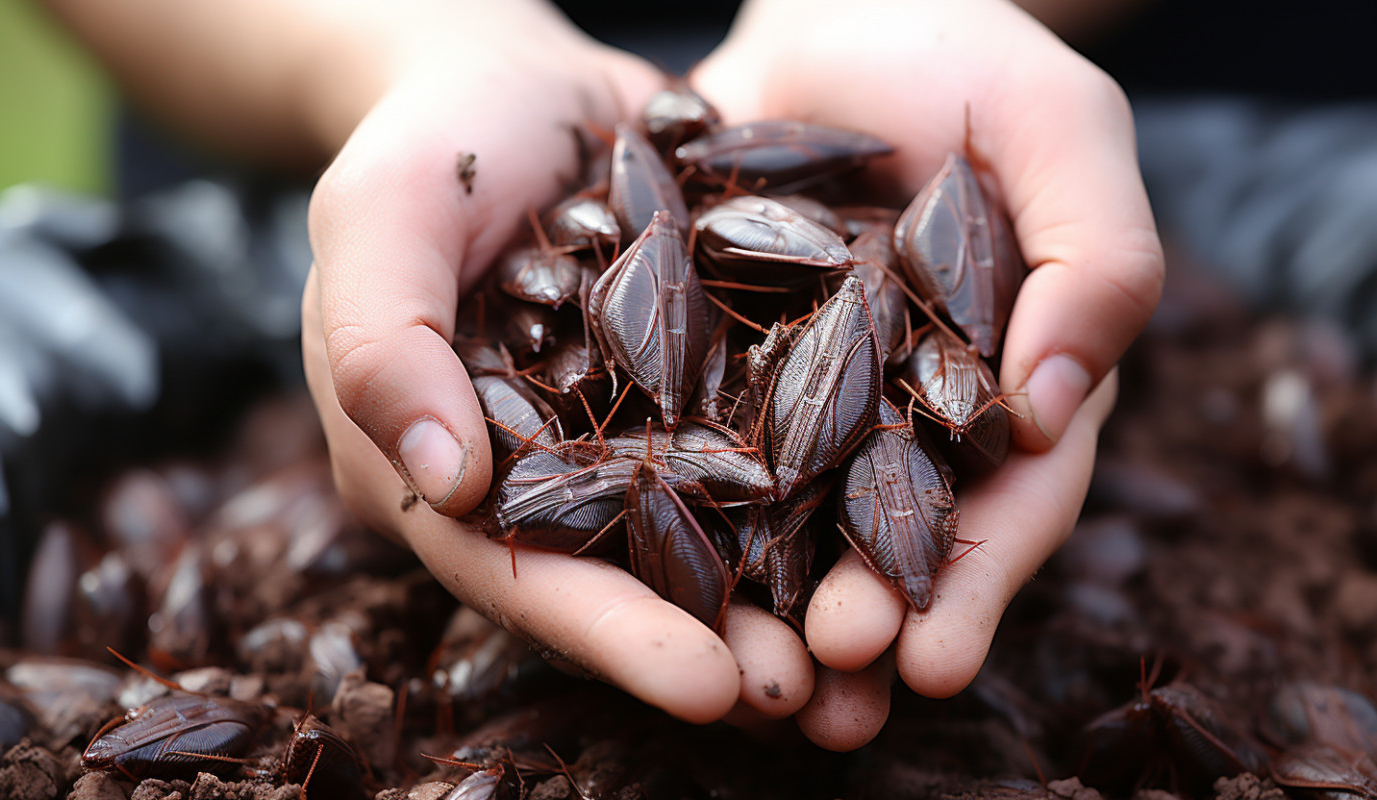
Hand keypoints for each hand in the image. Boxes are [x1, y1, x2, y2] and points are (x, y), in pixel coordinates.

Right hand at [302, 1, 815, 724]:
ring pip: (709, 529)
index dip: (610, 633)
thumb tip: (443, 481)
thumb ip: (382, 341)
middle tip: (811, 697)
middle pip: (627, 576)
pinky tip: (898, 521)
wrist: (520, 85)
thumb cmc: (432, 143)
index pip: (522, 571)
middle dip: (714, 641)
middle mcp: (547, 474)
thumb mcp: (380, 214)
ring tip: (873, 642)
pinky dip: (826, 483)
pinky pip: (765, 437)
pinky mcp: (701, 381)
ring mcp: (630, 431)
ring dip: (784, 591)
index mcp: (451, 467)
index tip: (705, 685)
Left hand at [689, 0, 1161, 747]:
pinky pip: (688, 444)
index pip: (1004, 502)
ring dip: (767, 608)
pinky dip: (676, 512)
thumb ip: (1097, 256)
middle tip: (824, 688)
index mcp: (1003, 377)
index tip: (931, 658)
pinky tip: (645, 576)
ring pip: (787, 519)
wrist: (825, 8)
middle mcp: (902, 409)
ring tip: (744, 686)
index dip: (972, 583)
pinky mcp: (708, 364)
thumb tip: (1054, 403)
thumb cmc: (958, 53)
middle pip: (890, 536)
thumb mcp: (1059, 127)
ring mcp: (801, 394)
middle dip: (862, 620)